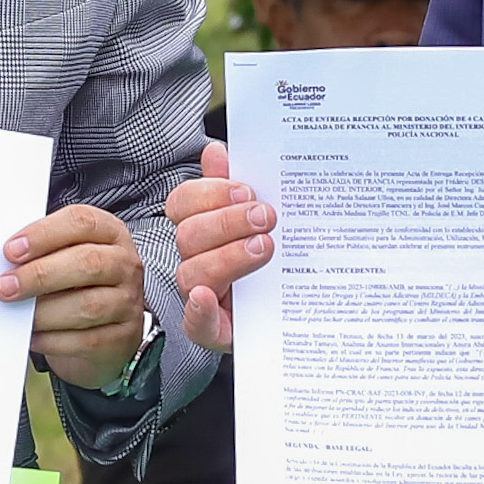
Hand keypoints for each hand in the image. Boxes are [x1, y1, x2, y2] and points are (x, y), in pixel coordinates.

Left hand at [0, 204, 146, 387]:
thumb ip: (41, 252)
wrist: (105, 328)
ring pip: (87, 305)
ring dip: (44, 311)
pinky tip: (32, 336)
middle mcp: (125, 264)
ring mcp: (128, 302)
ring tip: (14, 315)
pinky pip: (86, 340)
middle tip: (4, 286)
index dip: (44, 234)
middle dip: (39, 274)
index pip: (81, 222)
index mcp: (109, 232)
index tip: (10, 250)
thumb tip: (1, 261)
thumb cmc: (77, 283)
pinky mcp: (123, 337)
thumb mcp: (65, 257)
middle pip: (87, 263)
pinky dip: (54, 340)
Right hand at [165, 140, 275, 350]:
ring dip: (226, 257)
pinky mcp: (214, 331)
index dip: (211, 193)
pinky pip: (195, 324)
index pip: (184, 203)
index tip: (247, 189)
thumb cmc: (275, 262)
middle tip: (267, 217)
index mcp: (204, 229)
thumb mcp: (261, 221)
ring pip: (192, 273)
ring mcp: (203, 296)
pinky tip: (209, 297)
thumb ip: (238, 186)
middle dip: (227, 222)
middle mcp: (198, 260)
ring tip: (264, 248)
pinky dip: (198, 311)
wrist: (300, 312)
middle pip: (189, 235)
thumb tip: (216, 152)